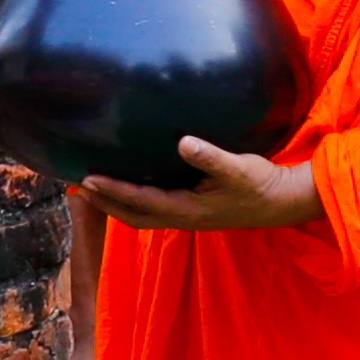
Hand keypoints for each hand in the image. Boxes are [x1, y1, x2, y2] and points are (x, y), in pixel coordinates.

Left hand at [80, 138, 320, 230]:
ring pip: (142, 215)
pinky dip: (134, 200)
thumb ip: (210, 156)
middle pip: (132, 216)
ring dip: (116, 204)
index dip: (112, 192)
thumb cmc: (260, 183)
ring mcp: (187, 216)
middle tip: (78, 186)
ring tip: (95, 188)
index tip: (88, 180)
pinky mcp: (193, 209)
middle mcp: (182, 217)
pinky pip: (154, 208)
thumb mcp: (238, 167)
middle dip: (104, 203)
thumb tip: (184, 142)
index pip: (140, 202)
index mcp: (188, 210)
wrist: (281, 201)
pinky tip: (132, 182)